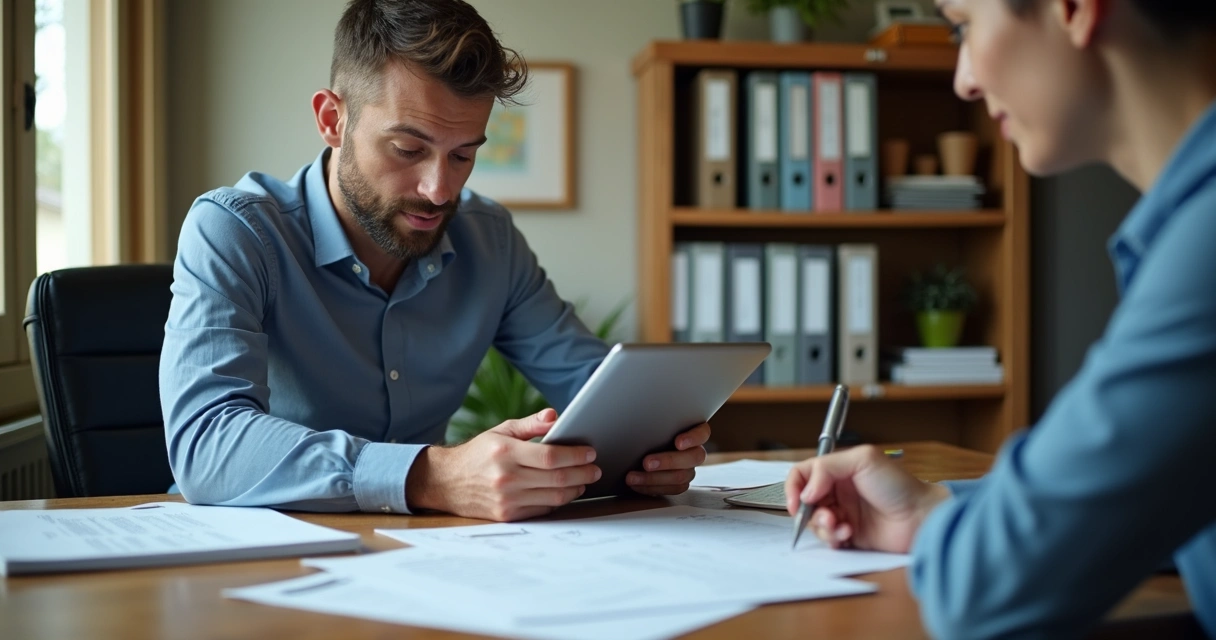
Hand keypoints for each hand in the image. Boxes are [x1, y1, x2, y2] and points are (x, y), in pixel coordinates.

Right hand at [406, 408, 600, 521]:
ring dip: (575, 489)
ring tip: (584, 481)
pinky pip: (542, 510)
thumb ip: (530, 424)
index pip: (550, 456)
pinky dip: (558, 501)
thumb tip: (555, 416)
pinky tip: (565, 492)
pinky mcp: (506, 515)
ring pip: (553, 497)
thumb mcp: (501, 430)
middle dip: (583, 474)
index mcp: (505, 451)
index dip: (576, 456)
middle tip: (595, 469)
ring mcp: (506, 499)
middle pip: (557, 478)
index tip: (590, 453)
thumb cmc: (478, 453)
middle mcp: (506, 477)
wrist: (447, 482)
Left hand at [625, 422, 709, 495]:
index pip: (702, 433)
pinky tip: (636, 484)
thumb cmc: (647, 433)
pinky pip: (672, 489)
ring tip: (633, 477)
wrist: (637, 453)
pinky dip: (652, 487)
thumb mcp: (651, 426)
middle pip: (694, 458)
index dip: (693, 438)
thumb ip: (654, 425)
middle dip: (669, 461)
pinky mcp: (679, 483)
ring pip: (681, 477)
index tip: (678, 443)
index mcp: (693, 431)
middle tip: (646, 463)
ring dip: (654, 478)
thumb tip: (640, 423)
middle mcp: (694, 451)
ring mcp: (689, 469)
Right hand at [784, 445, 949, 552]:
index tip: (797, 502)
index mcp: (838, 471)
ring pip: (814, 523)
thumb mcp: (863, 460)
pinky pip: (828, 539)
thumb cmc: (899, 485)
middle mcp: (837, 491)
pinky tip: (848, 535)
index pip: (802, 475)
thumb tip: (805, 490)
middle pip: (804, 502)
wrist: (921, 517)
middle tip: (827, 516)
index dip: (794, 488)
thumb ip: (827, 467)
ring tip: (842, 527)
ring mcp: (843, 514)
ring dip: (823, 527)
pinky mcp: (850, 535)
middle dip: (810, 512)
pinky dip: (833, 539)